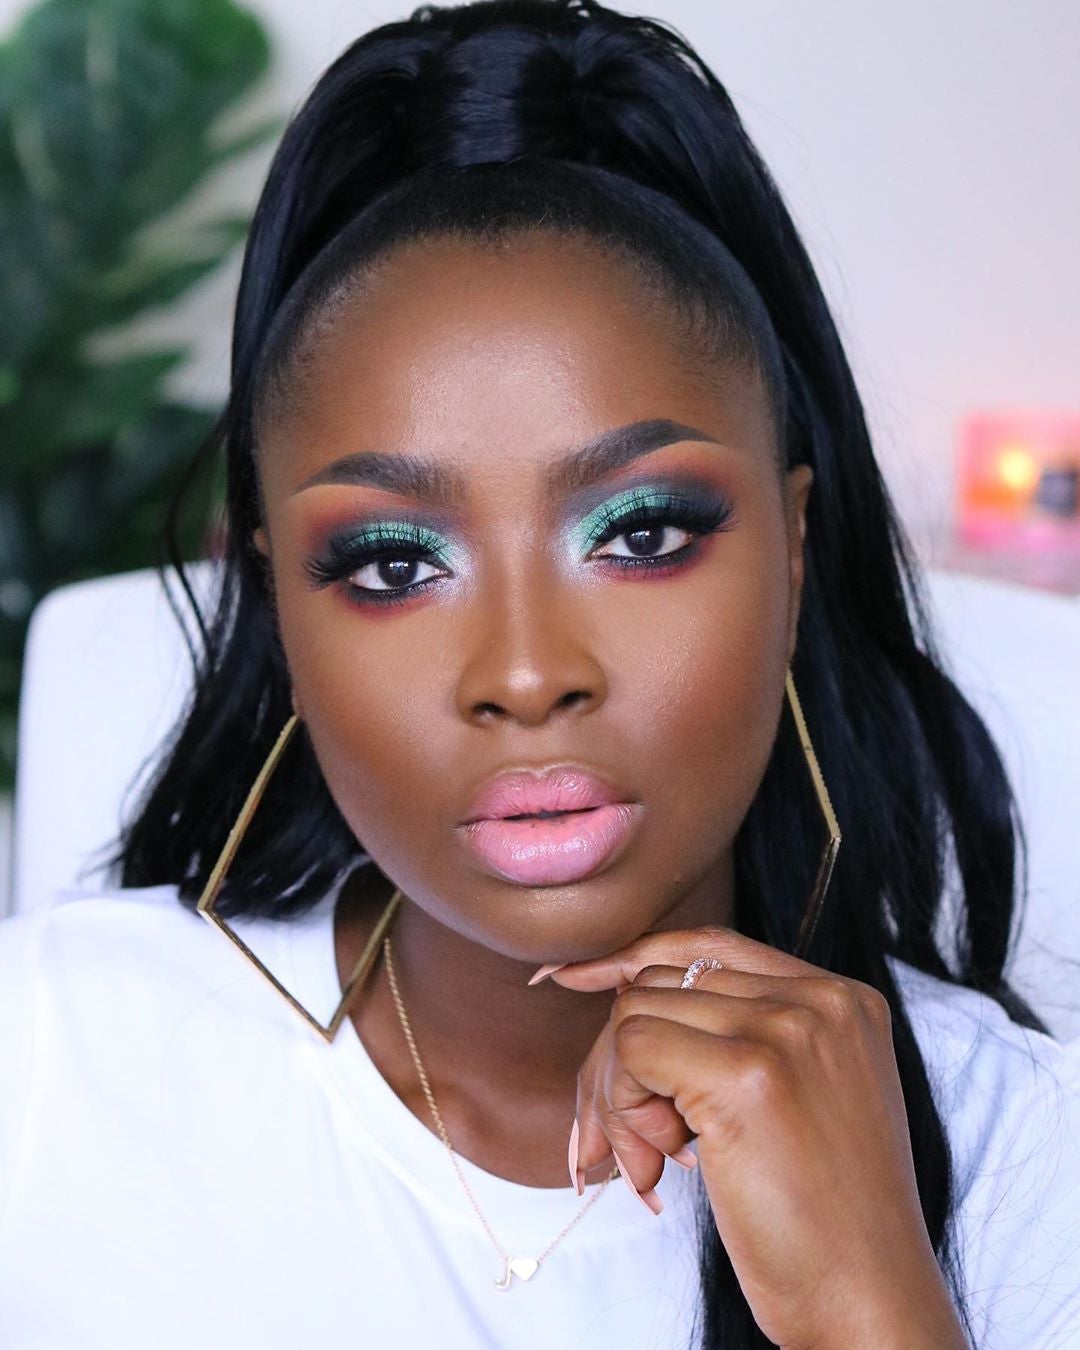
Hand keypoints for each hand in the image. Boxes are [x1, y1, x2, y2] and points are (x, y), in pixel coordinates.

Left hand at [535, 926, 967, 1349]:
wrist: (871, 1301)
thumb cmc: (824, 1218)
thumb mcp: (802, 1097)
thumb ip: (740, 1036)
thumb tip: (618, 988)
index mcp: (840, 998)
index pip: (709, 946)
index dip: (633, 959)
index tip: (569, 978)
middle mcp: (818, 998)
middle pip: (659, 981)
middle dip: (617, 1061)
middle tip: (630, 1148)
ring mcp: (785, 1030)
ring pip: (635, 1013)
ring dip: (617, 1098)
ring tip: (653, 1166)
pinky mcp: (746, 1073)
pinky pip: (632, 1049)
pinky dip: (620, 1109)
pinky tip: (658, 1169)